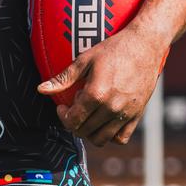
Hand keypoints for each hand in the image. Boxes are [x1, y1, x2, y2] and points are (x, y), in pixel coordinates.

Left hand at [37, 27, 165, 145]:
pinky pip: (121, 138)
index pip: (73, 121)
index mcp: (97, 94)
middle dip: (73, 123)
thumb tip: (41, 89)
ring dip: (89, 132)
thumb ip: (63, 78)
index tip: (61, 107)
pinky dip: (110, 135)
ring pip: (102, 139)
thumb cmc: (113, 50)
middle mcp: (112, 108)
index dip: (63, 116)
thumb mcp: (84, 60)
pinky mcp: (138, 115)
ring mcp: (126, 114)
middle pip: (85, 131)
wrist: (144, 47)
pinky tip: (103, 120)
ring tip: (87, 114)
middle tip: (74, 107)